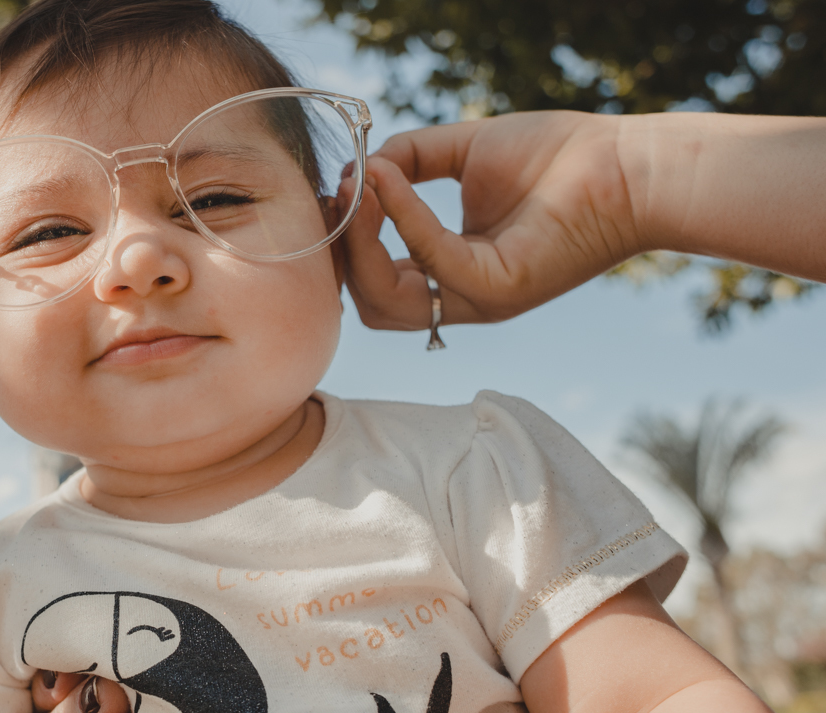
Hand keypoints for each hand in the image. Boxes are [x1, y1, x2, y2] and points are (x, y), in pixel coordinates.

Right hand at [337, 111, 639, 326]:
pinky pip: (432, 260)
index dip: (348, 241)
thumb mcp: (464, 152)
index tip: (339, 188)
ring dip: (360, 242)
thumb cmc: (557, 158)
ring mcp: (481, 299)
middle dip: (344, 251)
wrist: (627, 163)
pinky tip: (387, 177)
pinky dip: (402, 216)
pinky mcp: (501, 286)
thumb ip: (409, 158)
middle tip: (342, 193)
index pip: (376, 281)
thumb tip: (361, 168)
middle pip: (371, 305)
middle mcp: (462, 297)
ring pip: (387, 301)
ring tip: (356, 186)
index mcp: (453, 273)